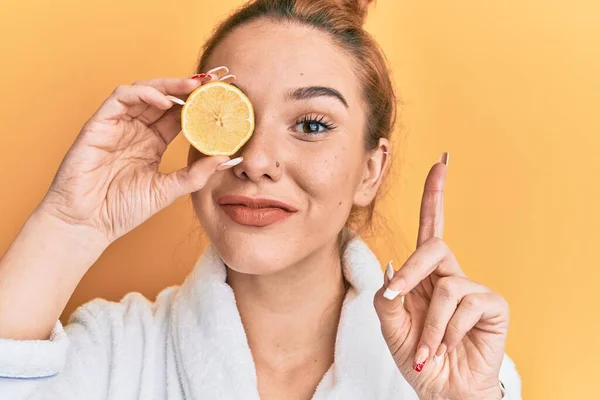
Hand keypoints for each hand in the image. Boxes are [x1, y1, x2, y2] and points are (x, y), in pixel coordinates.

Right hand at [40, 68, 235, 243]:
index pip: (179, 115)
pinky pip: (120, 98)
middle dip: (188, 88)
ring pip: (144, 91)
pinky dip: (143, 94)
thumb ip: (196, 174)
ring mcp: (118, 125)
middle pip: (165, 98)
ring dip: (169, 86)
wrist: (88, 224)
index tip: (222, 96)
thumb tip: (227, 158)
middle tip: (213, 82)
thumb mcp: (168, 190)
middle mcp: (136, 130)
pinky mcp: (99, 124)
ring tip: (193, 87)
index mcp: (153, 142)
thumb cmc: (123, 209)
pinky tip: (165, 102)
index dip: (199, 104)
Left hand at [374, 153, 507, 399]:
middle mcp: (450, 275)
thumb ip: (387, 297)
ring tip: (429, 350)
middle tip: (396, 300)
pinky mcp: (492, 305)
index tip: (440, 164)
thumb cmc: (419, 358)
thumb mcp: (391, 327)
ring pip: (445, 286)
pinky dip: (447, 331)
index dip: (434, 196)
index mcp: (426, 276)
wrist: (442, 391)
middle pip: (433, 245)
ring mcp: (473, 289)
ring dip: (429, 325)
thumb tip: (395, 268)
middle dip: (411, 272)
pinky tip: (451, 346)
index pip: (431, 228)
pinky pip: (465, 304)